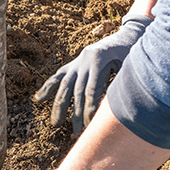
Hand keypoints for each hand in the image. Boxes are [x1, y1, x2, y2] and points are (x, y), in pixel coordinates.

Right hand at [34, 13, 151, 134]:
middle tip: (76, 133)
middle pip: (77, 91)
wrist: (125, 36)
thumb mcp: (131, 64)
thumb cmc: (132, 53)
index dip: (90, 108)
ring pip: (64, 86)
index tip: (90, 126)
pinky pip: (58, 77)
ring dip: (59, 106)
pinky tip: (38, 100)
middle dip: (76, 114)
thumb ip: (123, 82)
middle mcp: (84, 61)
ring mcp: (76, 63)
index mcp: (99, 60)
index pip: (91, 89)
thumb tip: (116, 107)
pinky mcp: (72, 64)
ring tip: (56, 124)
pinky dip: (47, 87)